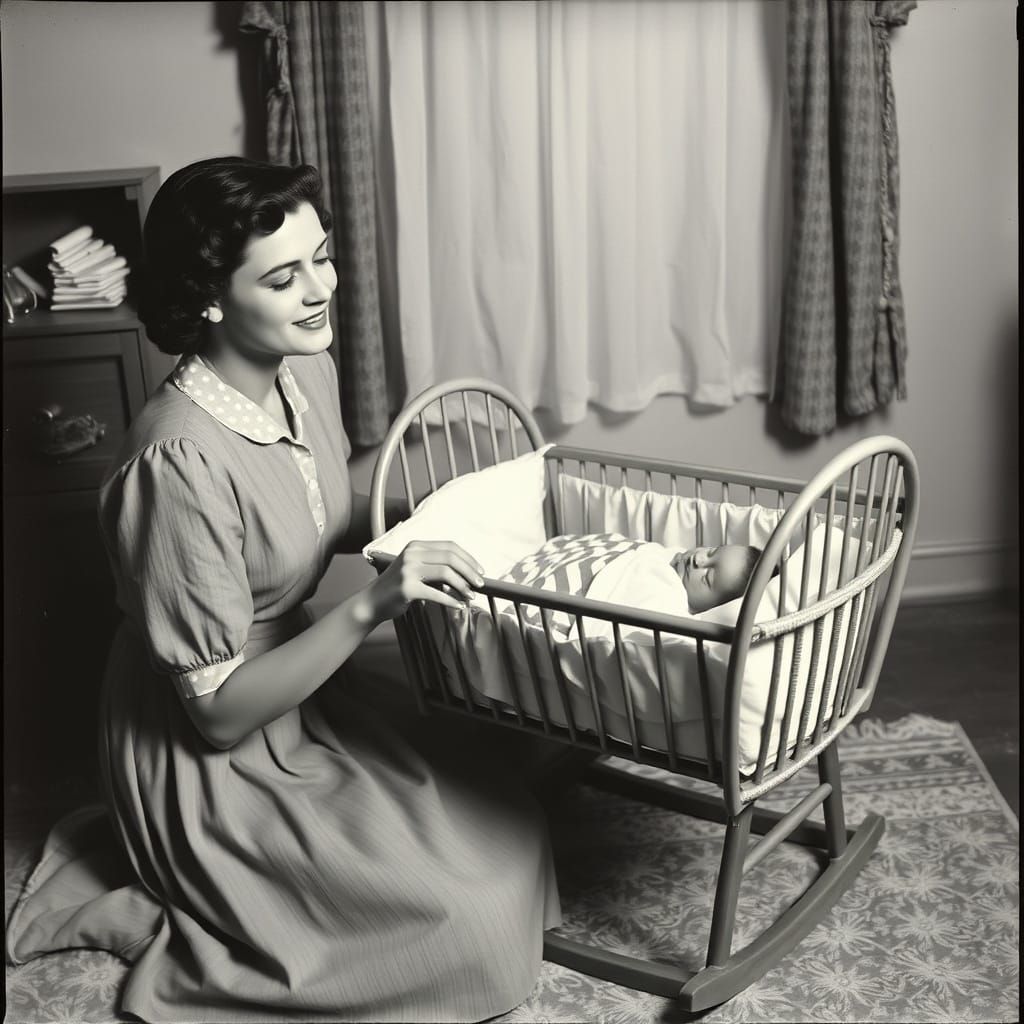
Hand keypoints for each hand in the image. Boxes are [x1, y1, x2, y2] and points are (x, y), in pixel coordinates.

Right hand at [368, 541, 485, 623]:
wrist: (372, 601)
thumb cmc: (397, 587)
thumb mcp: (415, 568)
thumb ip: (435, 566)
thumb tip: (466, 573)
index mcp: (416, 546)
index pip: (449, 546)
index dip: (468, 558)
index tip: (480, 570)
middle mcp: (412, 554)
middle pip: (450, 558)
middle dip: (469, 571)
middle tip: (480, 584)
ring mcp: (408, 570)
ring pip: (446, 573)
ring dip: (463, 586)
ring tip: (470, 596)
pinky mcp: (407, 588)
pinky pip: (436, 593)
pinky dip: (451, 601)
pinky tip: (459, 606)